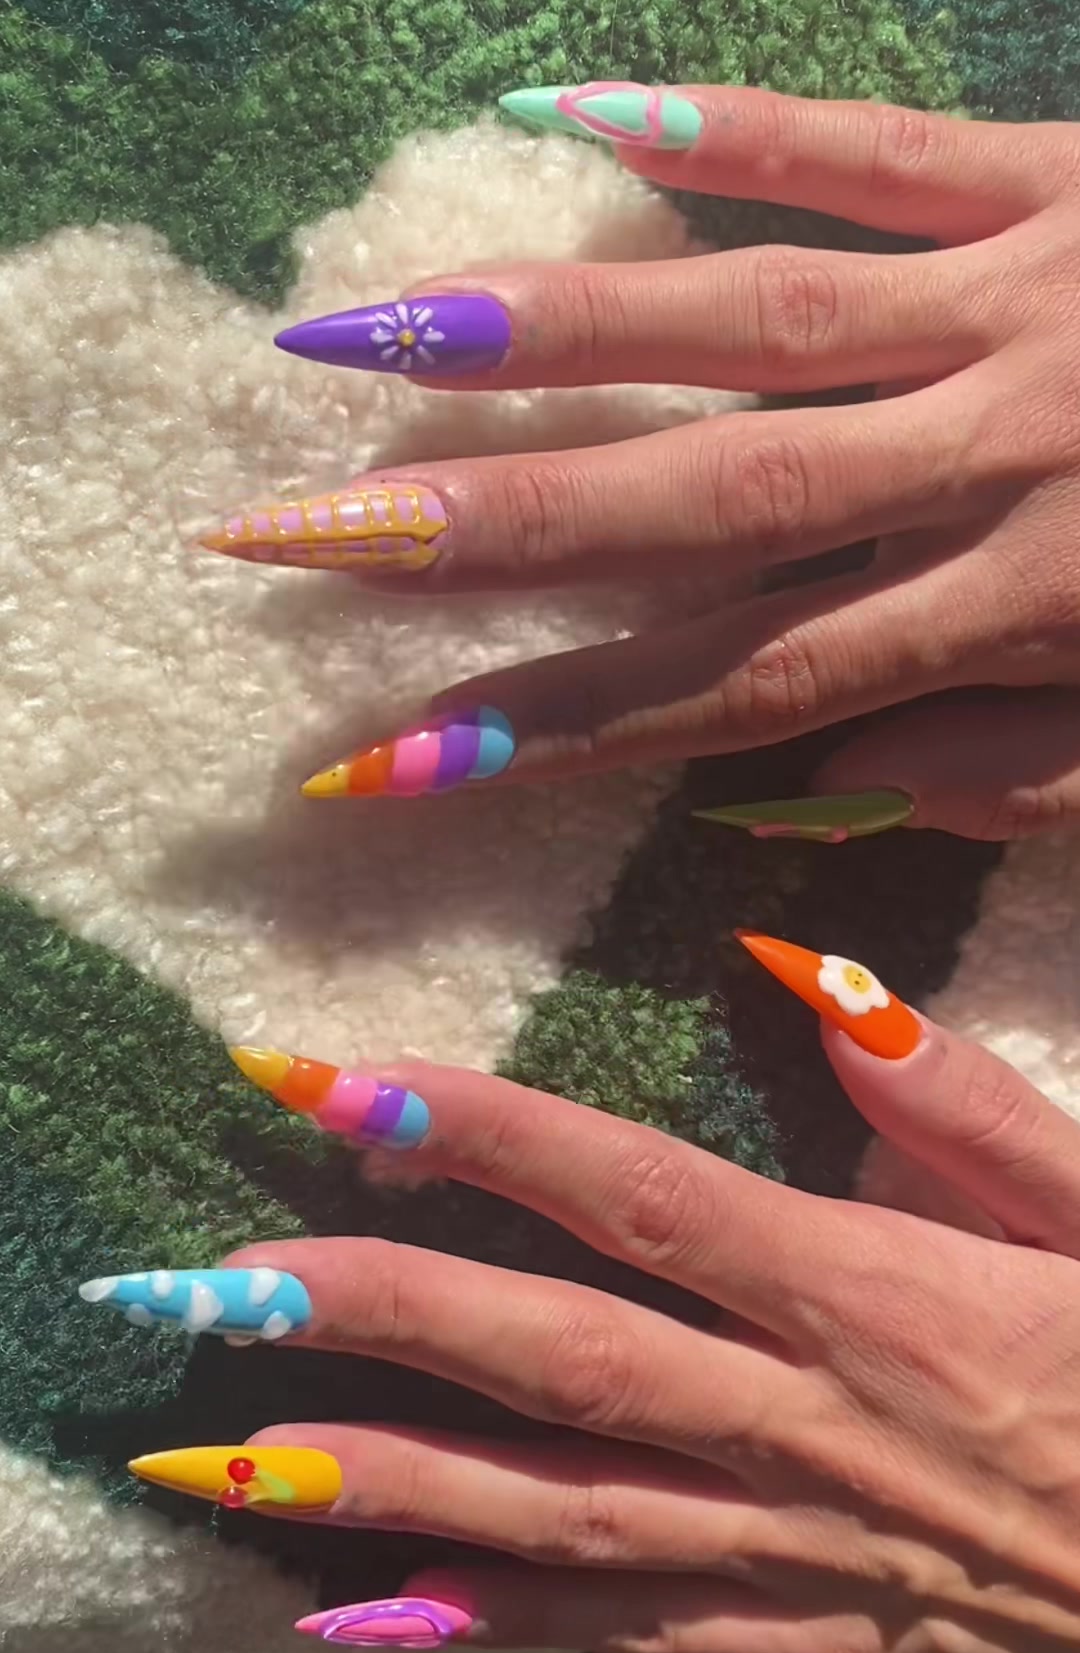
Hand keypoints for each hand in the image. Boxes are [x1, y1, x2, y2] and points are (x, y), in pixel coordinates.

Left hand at [119, 934, 1079, 1652]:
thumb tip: (809, 974)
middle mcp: (801, 1421)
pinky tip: (354, 1607)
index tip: (335, 1084)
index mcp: (875, 1291)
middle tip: (211, 1281)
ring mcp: (784, 1546)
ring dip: (379, 1478)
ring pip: (553, 1508)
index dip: (478, 1135)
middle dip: (375, 1310)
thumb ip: (961, 1092)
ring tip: (220, 1455)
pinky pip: (620, 1630)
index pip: (639, 1195)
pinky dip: (485, 1621)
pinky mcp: (791, 1638)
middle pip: (557, 1356)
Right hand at [206, 86, 1079, 841]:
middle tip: (295, 533)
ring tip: (365, 336)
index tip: (385, 759)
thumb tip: (802, 788)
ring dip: (550, 331)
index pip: (739, 689)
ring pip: (752, 317)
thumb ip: (1006, 774)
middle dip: (485, 531)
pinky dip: (728, 123)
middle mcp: (993, 456)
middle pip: (700, 504)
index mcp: (1027, 611)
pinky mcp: (1063, 174)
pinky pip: (878, 142)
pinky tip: (564, 111)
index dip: (556, 731)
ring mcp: (1023, 298)